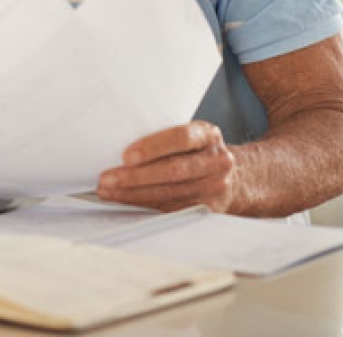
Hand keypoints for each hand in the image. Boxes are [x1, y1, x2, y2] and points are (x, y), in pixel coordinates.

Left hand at [96, 121, 236, 211]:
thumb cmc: (198, 150)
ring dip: (133, 194)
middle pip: (173, 170)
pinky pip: (171, 208)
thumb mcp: (191, 133)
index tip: (126, 156)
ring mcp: (215, 187)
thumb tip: (116, 139)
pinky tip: (124, 200)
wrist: (236, 177)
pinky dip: (144, 204)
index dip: (153, 147)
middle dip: (135, 177)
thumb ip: (164, 135)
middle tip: (106, 178)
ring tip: (107, 191)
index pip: (181, 138)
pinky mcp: (208, 209)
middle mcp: (216, 161)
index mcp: (208, 135)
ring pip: (169, 193)